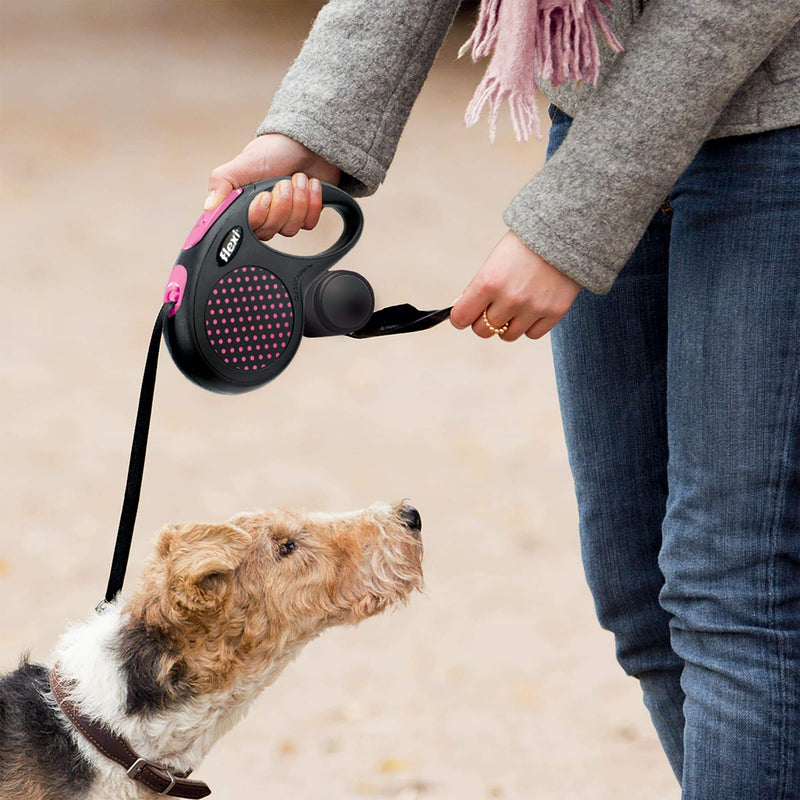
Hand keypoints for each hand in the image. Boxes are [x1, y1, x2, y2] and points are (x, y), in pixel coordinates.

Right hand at [204, 134, 341, 239]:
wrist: (304, 143)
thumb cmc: (271, 152)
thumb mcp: (242, 164)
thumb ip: (222, 182)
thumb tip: (208, 207)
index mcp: (243, 206)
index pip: (246, 228)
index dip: (258, 215)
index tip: (264, 196)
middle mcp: (263, 216)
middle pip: (270, 230)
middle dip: (281, 204)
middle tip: (283, 182)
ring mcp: (284, 219)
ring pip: (290, 229)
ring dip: (298, 201)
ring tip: (298, 178)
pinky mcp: (305, 217)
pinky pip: (309, 224)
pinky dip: (313, 203)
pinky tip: (311, 184)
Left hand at [450, 230, 581, 339]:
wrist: (565, 231)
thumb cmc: (524, 246)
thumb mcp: (494, 261)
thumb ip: (478, 288)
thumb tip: (461, 310)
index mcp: (488, 282)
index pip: (461, 318)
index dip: (461, 317)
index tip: (466, 314)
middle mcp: (510, 299)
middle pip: (483, 330)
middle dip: (484, 321)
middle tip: (492, 307)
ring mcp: (533, 307)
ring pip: (507, 335)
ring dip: (507, 324)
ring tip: (515, 305)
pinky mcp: (554, 312)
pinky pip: (532, 334)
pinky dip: (530, 325)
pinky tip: (533, 307)